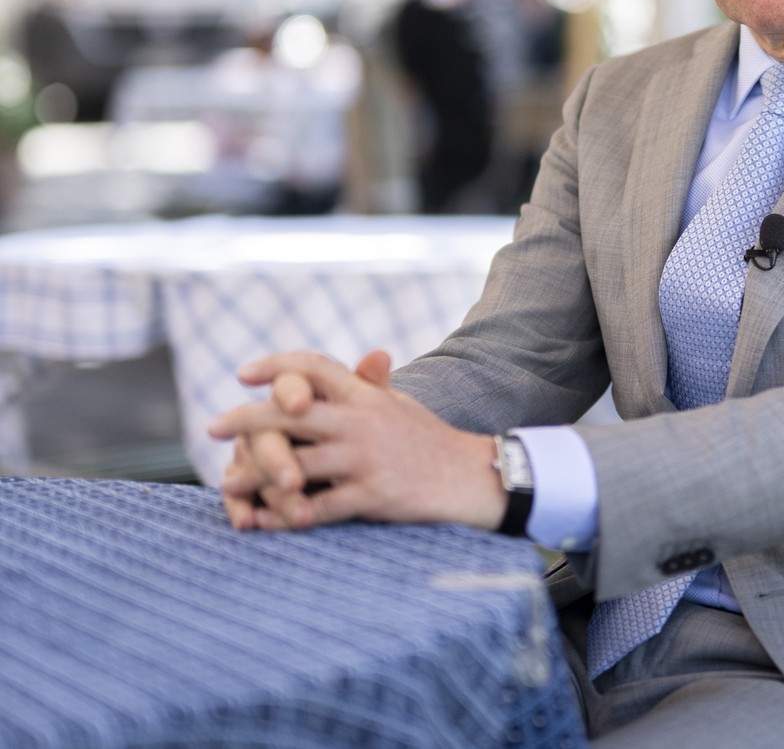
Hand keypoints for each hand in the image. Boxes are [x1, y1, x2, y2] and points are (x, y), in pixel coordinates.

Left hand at [210, 350, 504, 531]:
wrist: (470, 477)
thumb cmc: (427, 440)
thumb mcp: (397, 404)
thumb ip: (365, 385)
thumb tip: (342, 364)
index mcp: (365, 395)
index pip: (313, 367)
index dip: (275, 366)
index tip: (244, 373)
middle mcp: (361, 421)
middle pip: (288, 413)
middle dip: (243, 420)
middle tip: (212, 427)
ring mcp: (365, 458)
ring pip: (293, 465)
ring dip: (254, 476)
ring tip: (228, 483)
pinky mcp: (372, 495)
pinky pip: (317, 508)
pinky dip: (285, 517)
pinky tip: (264, 522)